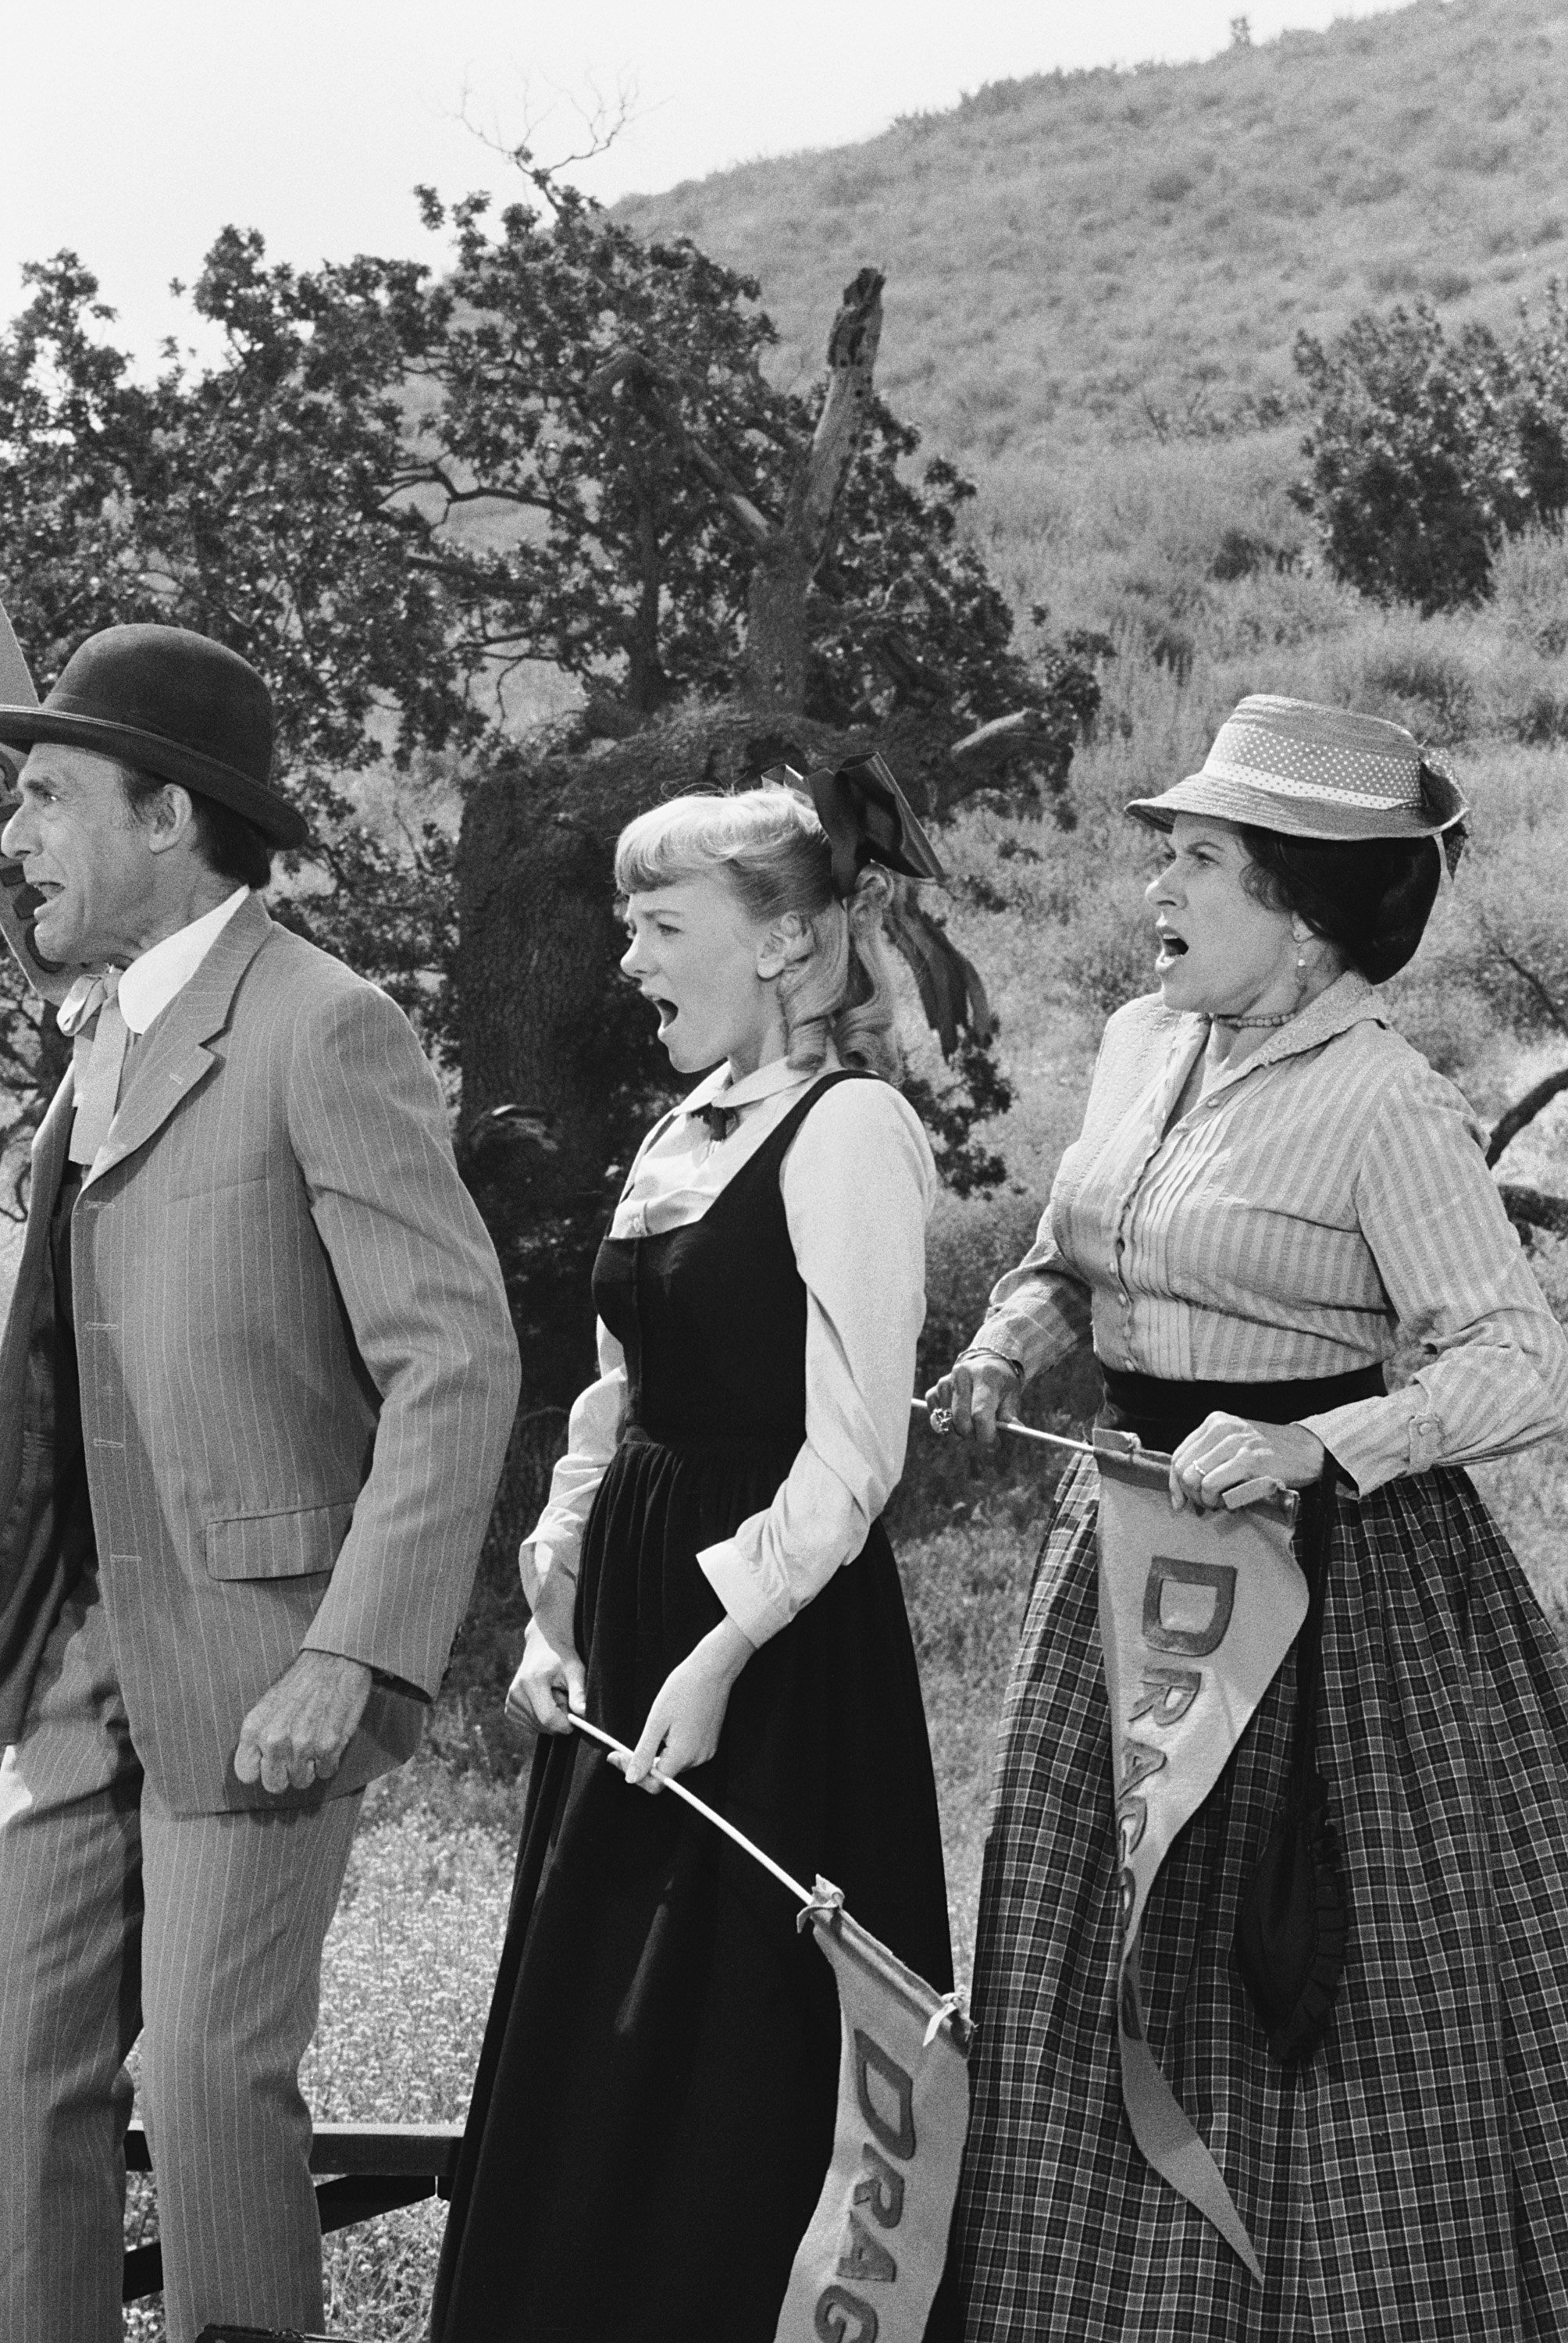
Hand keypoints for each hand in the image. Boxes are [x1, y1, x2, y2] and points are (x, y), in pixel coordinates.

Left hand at [233, 1649, 373, 1794]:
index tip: (270, 1763)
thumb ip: (260, 1735)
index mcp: (254, 1728)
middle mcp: (274, 1740)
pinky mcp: (329, 1746)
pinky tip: (329, 1740)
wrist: (334, 1660)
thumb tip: (258, 1766)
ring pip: (301, 1782)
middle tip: (295, 1757)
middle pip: (274, 1784)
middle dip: (286, 1775)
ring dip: (309, 1768)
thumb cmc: (301, 1681)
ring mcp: (302, 1745)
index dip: (260, 1770)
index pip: (245, 1773)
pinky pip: (326, 1772)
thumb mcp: (268, 1704)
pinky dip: (329, 1761)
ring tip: (314, 1743)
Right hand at [505, 1616, 586, 1736]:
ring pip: (536, 1727)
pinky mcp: (509, 1707)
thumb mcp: (575, 1670)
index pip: (548, 1718)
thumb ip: (578, 1692)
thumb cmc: (562, 1657)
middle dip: (558, 1719)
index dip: (565, 1724)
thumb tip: (583, 1713)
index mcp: (532, 1682)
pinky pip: (529, 1725)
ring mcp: (510, 1700)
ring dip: (550, 1719)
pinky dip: (540, 1719)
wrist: (543, 1646)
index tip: (576, 1720)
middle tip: (565, 1699)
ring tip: (554, 1697)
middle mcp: (516, 1692)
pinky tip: (544, 1702)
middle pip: (542, 1724)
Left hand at [622, 1617, 754, 1792]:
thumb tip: (631, 1779)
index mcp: (682, 1755)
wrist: (713, 1670)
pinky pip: (685, 1753)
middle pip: (663, 1774)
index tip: (617, 1755)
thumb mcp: (656, 1721)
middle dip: (643, 1761)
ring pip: (673, 1763)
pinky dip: (672, 1746)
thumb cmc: (683, 1689)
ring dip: (658, 1752)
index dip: (634, 1774)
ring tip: (653, 1728)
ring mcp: (706, 1752)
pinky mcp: (710, 1744)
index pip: (654, 1783)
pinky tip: (669, 1726)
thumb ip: (644, 1754)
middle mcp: (697, 1759)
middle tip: (622, 1746)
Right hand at [924, 1355, 1018, 1449]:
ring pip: (947, 1422)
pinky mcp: (934, 1389)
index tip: (993, 1445)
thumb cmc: (1002, 1386)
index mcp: (985, 1376)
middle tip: (982, 1437)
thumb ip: (1010, 1416)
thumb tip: (1019, 1431)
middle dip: (973, 1436)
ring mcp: (945, 1381)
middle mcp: (962, 1375)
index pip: (980, 1413)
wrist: (986, 1365)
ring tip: (973, 1424)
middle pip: (961, 1420)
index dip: (986, 1435)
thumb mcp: (1011, 1397)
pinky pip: (935, 1417)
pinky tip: (959, 1417)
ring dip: (960, 1432)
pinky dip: (946, 1424)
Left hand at [1167, 1414, 1325, 1512]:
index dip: (1174, 1483)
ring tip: (1218, 1504)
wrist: (1309, 1450)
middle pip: (1183, 1468)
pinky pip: (1212, 1485)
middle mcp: (1222, 1428)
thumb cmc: (1270, 1452)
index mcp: (1215, 1422)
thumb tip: (1181, 1487)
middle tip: (1204, 1506)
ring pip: (1194, 1478)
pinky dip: (1215, 1500)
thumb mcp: (1236, 1442)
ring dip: (1203, 1499)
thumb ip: (1210, 1455)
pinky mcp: (1248, 1461)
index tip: (1179, 1502)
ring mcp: (1235, 1443)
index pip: (1179, 1455)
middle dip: (1189, 1494)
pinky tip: (1228, 1504)